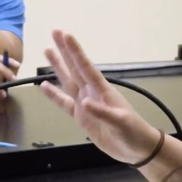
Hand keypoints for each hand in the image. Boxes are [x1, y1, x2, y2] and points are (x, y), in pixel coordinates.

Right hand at [39, 30, 161, 165]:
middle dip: (65, 51)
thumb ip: (103, 112)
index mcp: (103, 90)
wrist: (136, 148)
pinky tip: (45, 86)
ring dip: (58, 67)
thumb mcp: (120, 122)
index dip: (76, 52)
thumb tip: (85, 102)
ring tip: (47, 51)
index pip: (86, 67)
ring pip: (68, 81)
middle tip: (55, 32)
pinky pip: (64, 103)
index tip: (66, 36)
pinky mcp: (81, 117)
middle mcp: (92, 92)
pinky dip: (54, 95)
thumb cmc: (133, 132)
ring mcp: (85, 103)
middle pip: (75, 68)